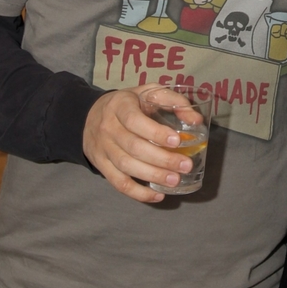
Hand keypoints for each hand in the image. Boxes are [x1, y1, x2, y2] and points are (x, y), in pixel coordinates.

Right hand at [83, 85, 192, 202]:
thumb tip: (196, 120)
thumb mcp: (148, 92)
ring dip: (153, 176)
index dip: (156, 133)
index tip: (178, 141)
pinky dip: (138, 193)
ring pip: (126, 166)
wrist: (90, 115)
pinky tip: (158, 195)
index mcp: (120, 106)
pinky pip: (118, 183)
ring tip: (175, 180)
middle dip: (162, 159)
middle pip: (133, 147)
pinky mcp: (101, 165)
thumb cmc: (128, 103)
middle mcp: (108, 127)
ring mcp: (103, 148)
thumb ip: (174, 101)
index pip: (135, 121)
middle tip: (185, 165)